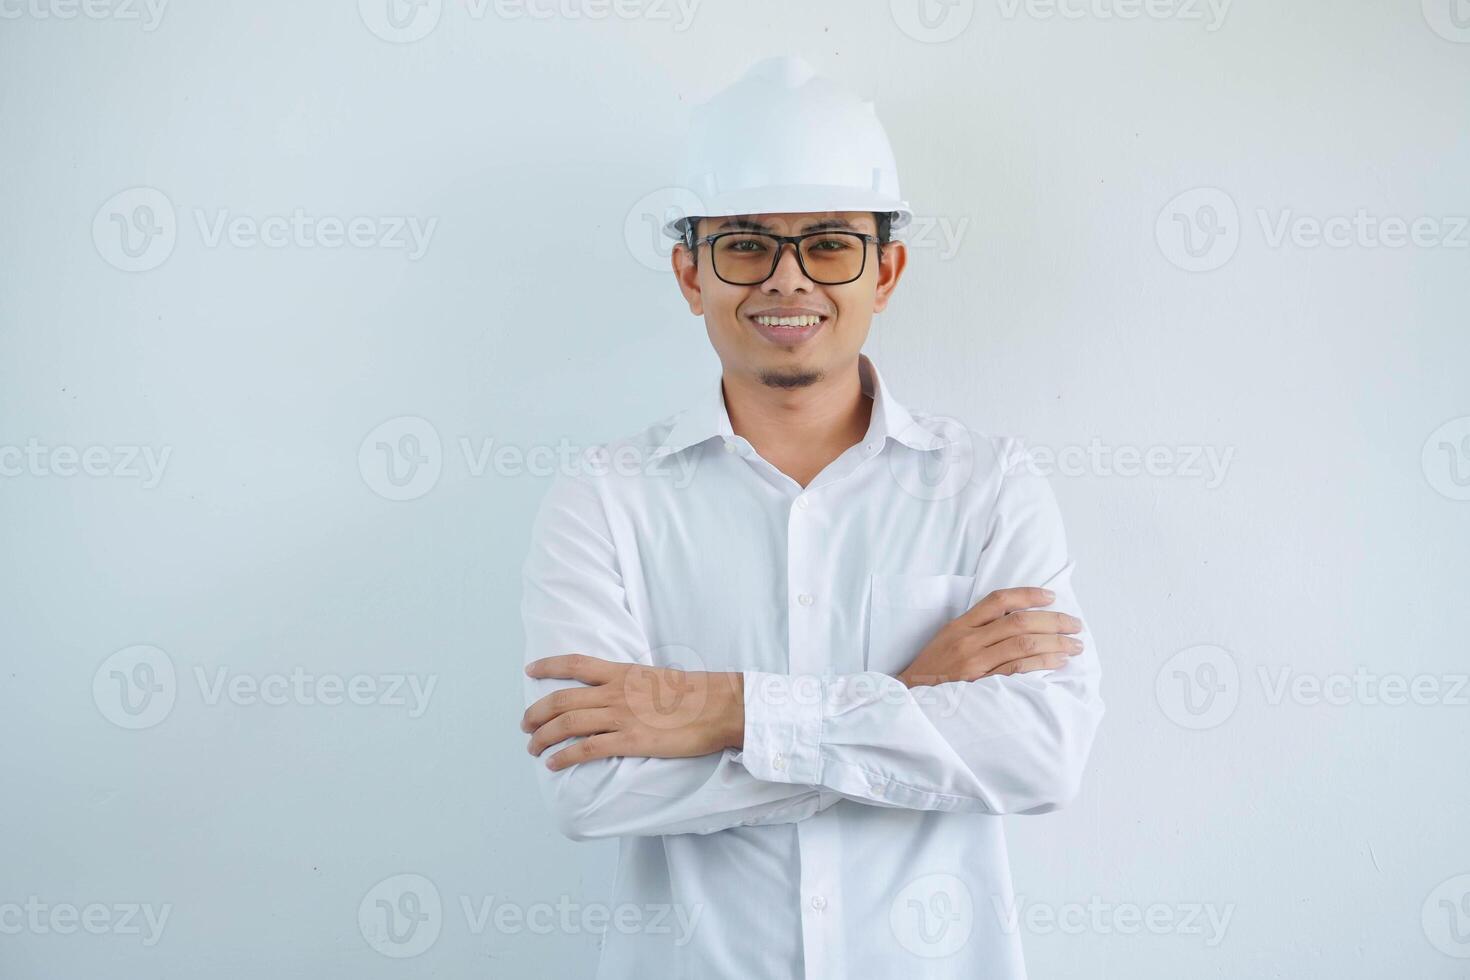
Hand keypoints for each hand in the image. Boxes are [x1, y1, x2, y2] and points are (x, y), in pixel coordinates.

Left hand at [522, 655, 744, 770]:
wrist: (719, 706)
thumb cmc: (697, 694)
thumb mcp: (659, 679)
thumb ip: (635, 685)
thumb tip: (624, 694)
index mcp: (623, 673)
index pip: (576, 664)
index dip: (549, 666)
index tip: (530, 670)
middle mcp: (615, 693)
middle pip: (562, 700)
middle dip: (536, 712)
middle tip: (525, 724)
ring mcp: (621, 717)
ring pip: (567, 725)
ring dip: (543, 737)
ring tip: (532, 747)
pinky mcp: (630, 741)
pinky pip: (587, 749)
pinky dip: (565, 757)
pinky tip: (554, 764)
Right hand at [896, 587, 1083, 687]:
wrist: (909, 699)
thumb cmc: (933, 669)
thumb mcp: (947, 638)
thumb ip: (976, 627)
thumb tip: (1016, 618)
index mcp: (960, 625)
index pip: (998, 600)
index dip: (1028, 595)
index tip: (1051, 596)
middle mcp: (969, 640)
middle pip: (1018, 622)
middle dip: (1053, 621)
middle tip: (1075, 624)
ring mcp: (975, 663)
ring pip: (1023, 644)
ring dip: (1055, 643)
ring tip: (1075, 645)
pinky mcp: (981, 685)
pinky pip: (1018, 670)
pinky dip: (1042, 663)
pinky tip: (1058, 662)